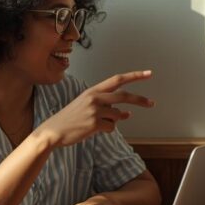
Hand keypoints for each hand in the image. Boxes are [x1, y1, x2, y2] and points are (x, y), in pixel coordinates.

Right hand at [33, 70, 154, 147]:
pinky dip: (106, 130)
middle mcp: (95, 97)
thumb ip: (107, 107)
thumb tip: (127, 114)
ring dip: (113, 120)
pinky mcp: (94, 123)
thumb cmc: (70, 119)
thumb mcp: (87, 107)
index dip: (134, 76)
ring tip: (95, 123)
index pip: (117, 79)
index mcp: (93, 90)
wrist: (53, 131)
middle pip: (124, 96)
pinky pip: (111, 127)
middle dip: (140, 100)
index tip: (148, 73)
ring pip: (118, 115)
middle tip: (152, 103)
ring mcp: (95, 110)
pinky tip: (92, 130)